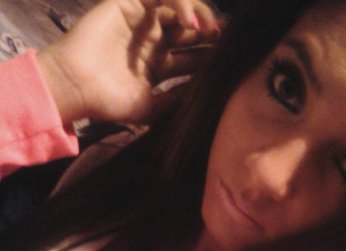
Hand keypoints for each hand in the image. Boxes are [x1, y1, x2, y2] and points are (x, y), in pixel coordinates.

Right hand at [37, 0, 219, 123]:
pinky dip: (178, 2)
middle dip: (210, 31)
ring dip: (198, 14)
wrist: (77, 88)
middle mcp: (153, 41)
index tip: (231, 60)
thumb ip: (177, 99)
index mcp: (158, 65)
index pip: (192, 55)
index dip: (211, 55)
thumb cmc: (109, 102)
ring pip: (179, 7)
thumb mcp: (151, 108)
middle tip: (224, 40)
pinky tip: (189, 21)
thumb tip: (204, 94)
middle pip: (190, 29)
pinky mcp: (129, 4)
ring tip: (207, 30)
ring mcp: (142, 21)